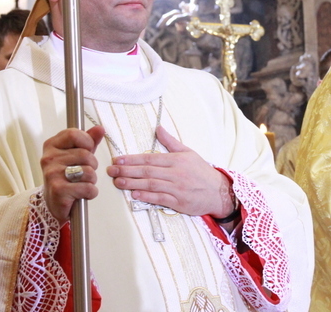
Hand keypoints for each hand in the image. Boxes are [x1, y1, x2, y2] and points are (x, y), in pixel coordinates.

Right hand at [41, 125, 104, 223]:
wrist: (55, 203)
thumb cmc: (67, 176)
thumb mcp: (76, 155)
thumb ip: (88, 141)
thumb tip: (100, 128)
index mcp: (52, 145)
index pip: (74, 134)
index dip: (87, 142)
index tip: (87, 150)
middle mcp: (49, 158)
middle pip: (85, 154)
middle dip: (92, 165)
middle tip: (84, 173)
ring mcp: (52, 174)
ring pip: (88, 171)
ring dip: (92, 180)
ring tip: (82, 183)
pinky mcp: (58, 190)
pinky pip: (87, 187)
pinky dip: (91, 192)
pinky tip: (83, 194)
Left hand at [106, 126, 234, 218]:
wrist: (219, 191)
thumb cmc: (202, 171)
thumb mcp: (188, 152)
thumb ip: (171, 142)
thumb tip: (158, 128)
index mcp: (176, 160)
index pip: (149, 158)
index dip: (131, 159)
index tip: (117, 159)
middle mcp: (175, 173)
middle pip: (147, 171)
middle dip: (127, 170)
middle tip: (111, 170)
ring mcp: (177, 188)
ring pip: (151, 185)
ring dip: (132, 183)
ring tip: (118, 182)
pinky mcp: (178, 202)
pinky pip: (159, 199)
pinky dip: (146, 196)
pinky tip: (134, 194)